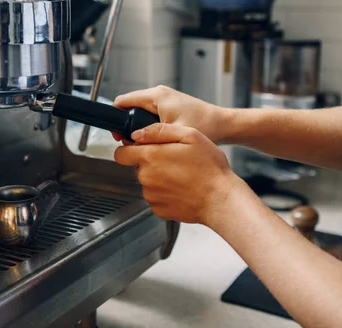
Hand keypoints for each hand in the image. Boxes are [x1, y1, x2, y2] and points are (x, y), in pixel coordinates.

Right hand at [113, 86, 225, 142]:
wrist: (223, 124)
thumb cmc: (205, 126)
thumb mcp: (174, 134)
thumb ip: (151, 137)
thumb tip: (131, 142)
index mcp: (156, 96)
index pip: (122, 101)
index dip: (116, 119)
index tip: (117, 135)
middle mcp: (159, 93)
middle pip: (129, 107)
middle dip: (126, 125)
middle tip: (130, 144)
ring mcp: (164, 98)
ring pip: (139, 111)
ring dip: (137, 127)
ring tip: (142, 143)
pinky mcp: (169, 105)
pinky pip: (149, 113)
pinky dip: (147, 125)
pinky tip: (153, 139)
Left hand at [114, 123, 243, 224]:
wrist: (221, 199)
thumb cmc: (210, 167)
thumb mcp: (190, 135)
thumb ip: (159, 131)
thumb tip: (137, 133)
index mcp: (150, 157)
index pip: (120, 154)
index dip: (130, 149)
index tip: (142, 149)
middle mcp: (146, 178)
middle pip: (138, 167)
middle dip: (151, 162)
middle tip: (175, 160)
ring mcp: (151, 196)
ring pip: (148, 182)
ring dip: (159, 178)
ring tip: (182, 175)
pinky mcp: (159, 210)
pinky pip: (156, 197)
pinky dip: (166, 193)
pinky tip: (182, 189)